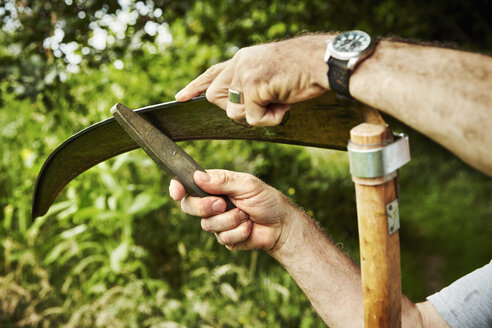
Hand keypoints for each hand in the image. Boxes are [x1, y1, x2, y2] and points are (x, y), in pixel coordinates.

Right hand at [169, 169, 295, 250]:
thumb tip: (197, 177)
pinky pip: (223, 238)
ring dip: (230, 220)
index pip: (189, 184)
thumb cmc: (267, 200)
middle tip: (222, 204)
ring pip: (207, 224)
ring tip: (246, 215)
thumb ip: (223, 181)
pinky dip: (239, 232)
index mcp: (216, 186)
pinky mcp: (225, 238)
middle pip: (190, 206)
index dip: (178, 188)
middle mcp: (213, 203)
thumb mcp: (247, 184)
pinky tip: (249, 227)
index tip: (177, 193)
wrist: (282, 225)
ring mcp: (218, 222)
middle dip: (205, 207)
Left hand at [175, 34, 330, 125]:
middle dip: (236, 109)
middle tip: (265, 102)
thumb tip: (238, 102)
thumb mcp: (270, 74)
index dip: (196, 85)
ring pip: (234, 113)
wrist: (322, 62)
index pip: (213, 73)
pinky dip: (272, 119)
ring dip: (258, 115)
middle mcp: (239, 63)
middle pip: (215, 98)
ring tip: (280, 100)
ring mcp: (244, 74)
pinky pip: (253, 119)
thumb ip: (251, 83)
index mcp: (243, 59)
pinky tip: (285, 103)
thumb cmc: (303, 71)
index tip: (180, 97)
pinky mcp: (252, 86)